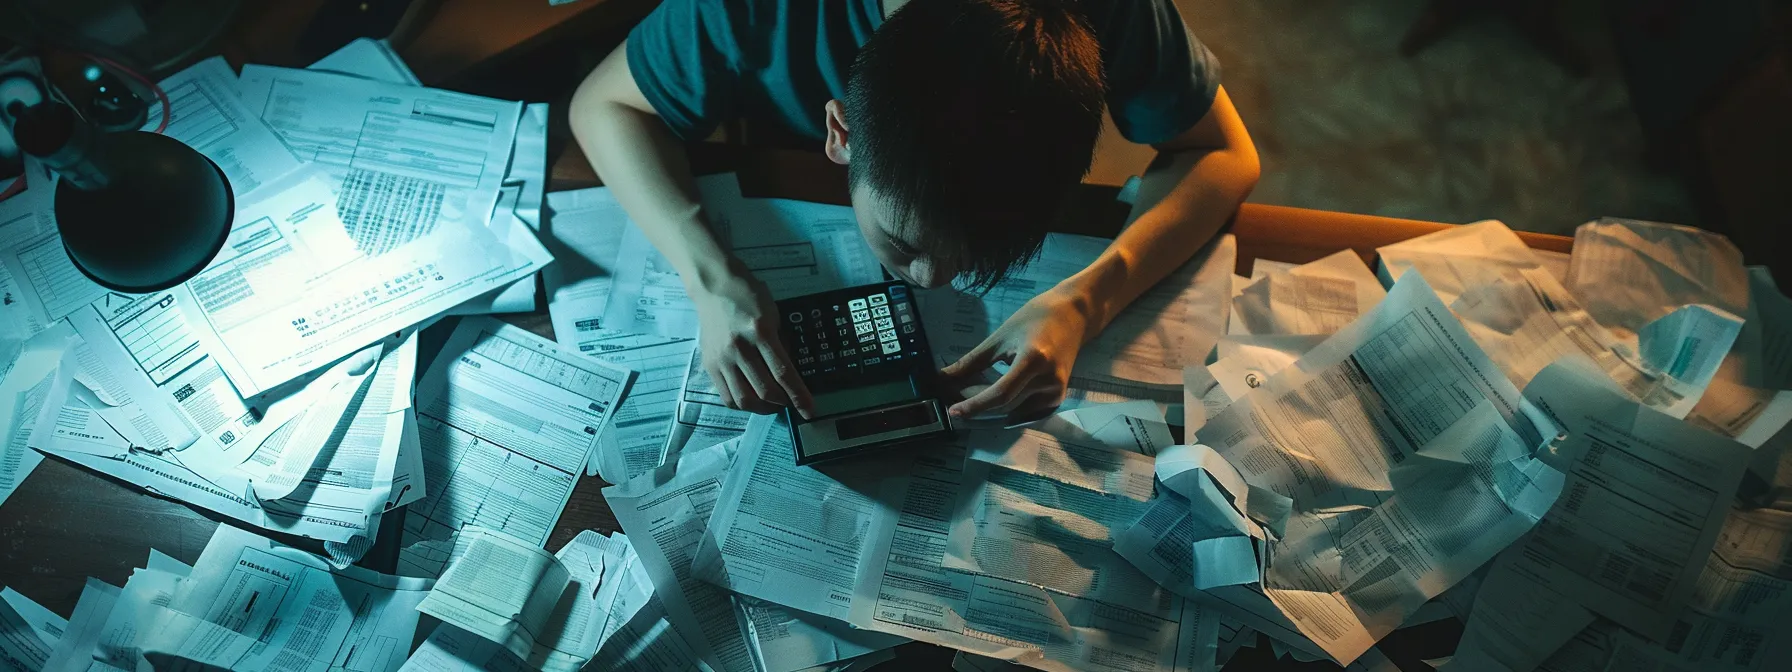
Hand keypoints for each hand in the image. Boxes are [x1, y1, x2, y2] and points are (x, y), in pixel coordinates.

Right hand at [692, 273, 813, 417]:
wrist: (715, 287)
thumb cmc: (749, 296)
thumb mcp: (774, 315)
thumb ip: (782, 344)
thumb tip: (790, 374)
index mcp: (760, 332)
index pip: (784, 373)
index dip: (799, 396)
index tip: (809, 411)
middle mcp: (739, 347)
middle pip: (765, 390)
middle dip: (783, 403)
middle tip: (790, 402)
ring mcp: (722, 358)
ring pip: (744, 399)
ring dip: (763, 408)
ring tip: (772, 405)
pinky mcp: (710, 364)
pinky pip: (726, 396)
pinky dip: (742, 404)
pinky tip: (752, 399)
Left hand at [940, 289, 1096, 421]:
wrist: (1074, 315)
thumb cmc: (1035, 318)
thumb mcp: (1000, 337)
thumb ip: (972, 361)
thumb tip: (943, 378)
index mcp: (1034, 360)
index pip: (1000, 394)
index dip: (975, 405)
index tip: (952, 411)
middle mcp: (1049, 381)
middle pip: (1005, 406)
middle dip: (977, 407)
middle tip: (954, 400)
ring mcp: (1056, 392)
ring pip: (1014, 412)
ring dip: (989, 410)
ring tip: (971, 398)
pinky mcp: (1057, 398)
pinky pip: (1025, 412)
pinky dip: (1006, 410)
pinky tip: (991, 401)